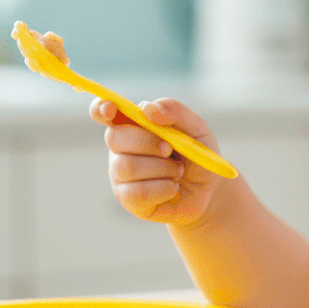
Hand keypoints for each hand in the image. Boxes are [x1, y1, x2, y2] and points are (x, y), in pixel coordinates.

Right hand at [89, 97, 223, 227]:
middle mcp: (121, 148)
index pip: (103, 112)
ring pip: (126, 166)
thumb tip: (147, 108)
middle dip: (147, 142)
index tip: (110, 109)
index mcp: (134, 124)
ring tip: (178, 171)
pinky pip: (138, 192)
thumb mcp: (196, 128)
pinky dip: (163, 188)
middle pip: (114, 137)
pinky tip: (173, 187)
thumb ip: (175, 111)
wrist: (208, 191)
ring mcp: (121, 175)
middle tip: (170, 150)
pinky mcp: (128, 199)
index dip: (101, 109)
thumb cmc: (197, 155)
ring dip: (161, 168)